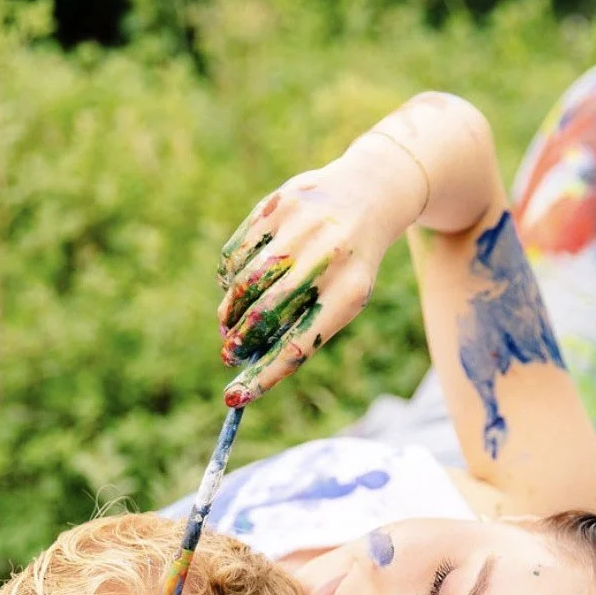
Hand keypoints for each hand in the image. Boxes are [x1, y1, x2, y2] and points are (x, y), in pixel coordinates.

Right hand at [216, 140, 422, 407]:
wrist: (367, 194)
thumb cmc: (348, 266)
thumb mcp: (342, 300)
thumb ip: (303, 329)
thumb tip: (252, 366)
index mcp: (349, 293)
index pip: (298, 347)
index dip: (263, 377)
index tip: (233, 399)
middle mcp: (327, 258)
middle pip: (265, 314)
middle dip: (238, 342)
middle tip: (228, 355)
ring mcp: (302, 228)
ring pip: (244, 283)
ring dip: (229, 311)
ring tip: (229, 321)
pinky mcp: (279, 204)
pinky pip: (237, 254)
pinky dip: (229, 278)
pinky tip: (235, 284)